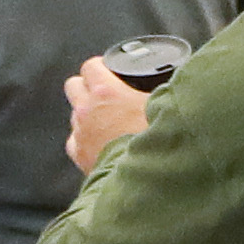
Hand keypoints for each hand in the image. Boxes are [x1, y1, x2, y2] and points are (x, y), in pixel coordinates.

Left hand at [61, 56, 153, 171]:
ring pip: (74, 114)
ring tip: (106, 122)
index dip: (100, 66)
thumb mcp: (162, 106)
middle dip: (86, 86)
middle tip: (103, 93)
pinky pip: (74, 140)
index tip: (108, 70)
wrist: (145, 177)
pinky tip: (99, 143)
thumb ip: (159, 92)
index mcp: (106, 92)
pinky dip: (83, 139)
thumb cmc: (155, 141)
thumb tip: (169, 87)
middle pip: (73, 85)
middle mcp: (88, 110)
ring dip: (86, 114)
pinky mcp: (80, 155)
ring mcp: (80, 133)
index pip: (91, 66)